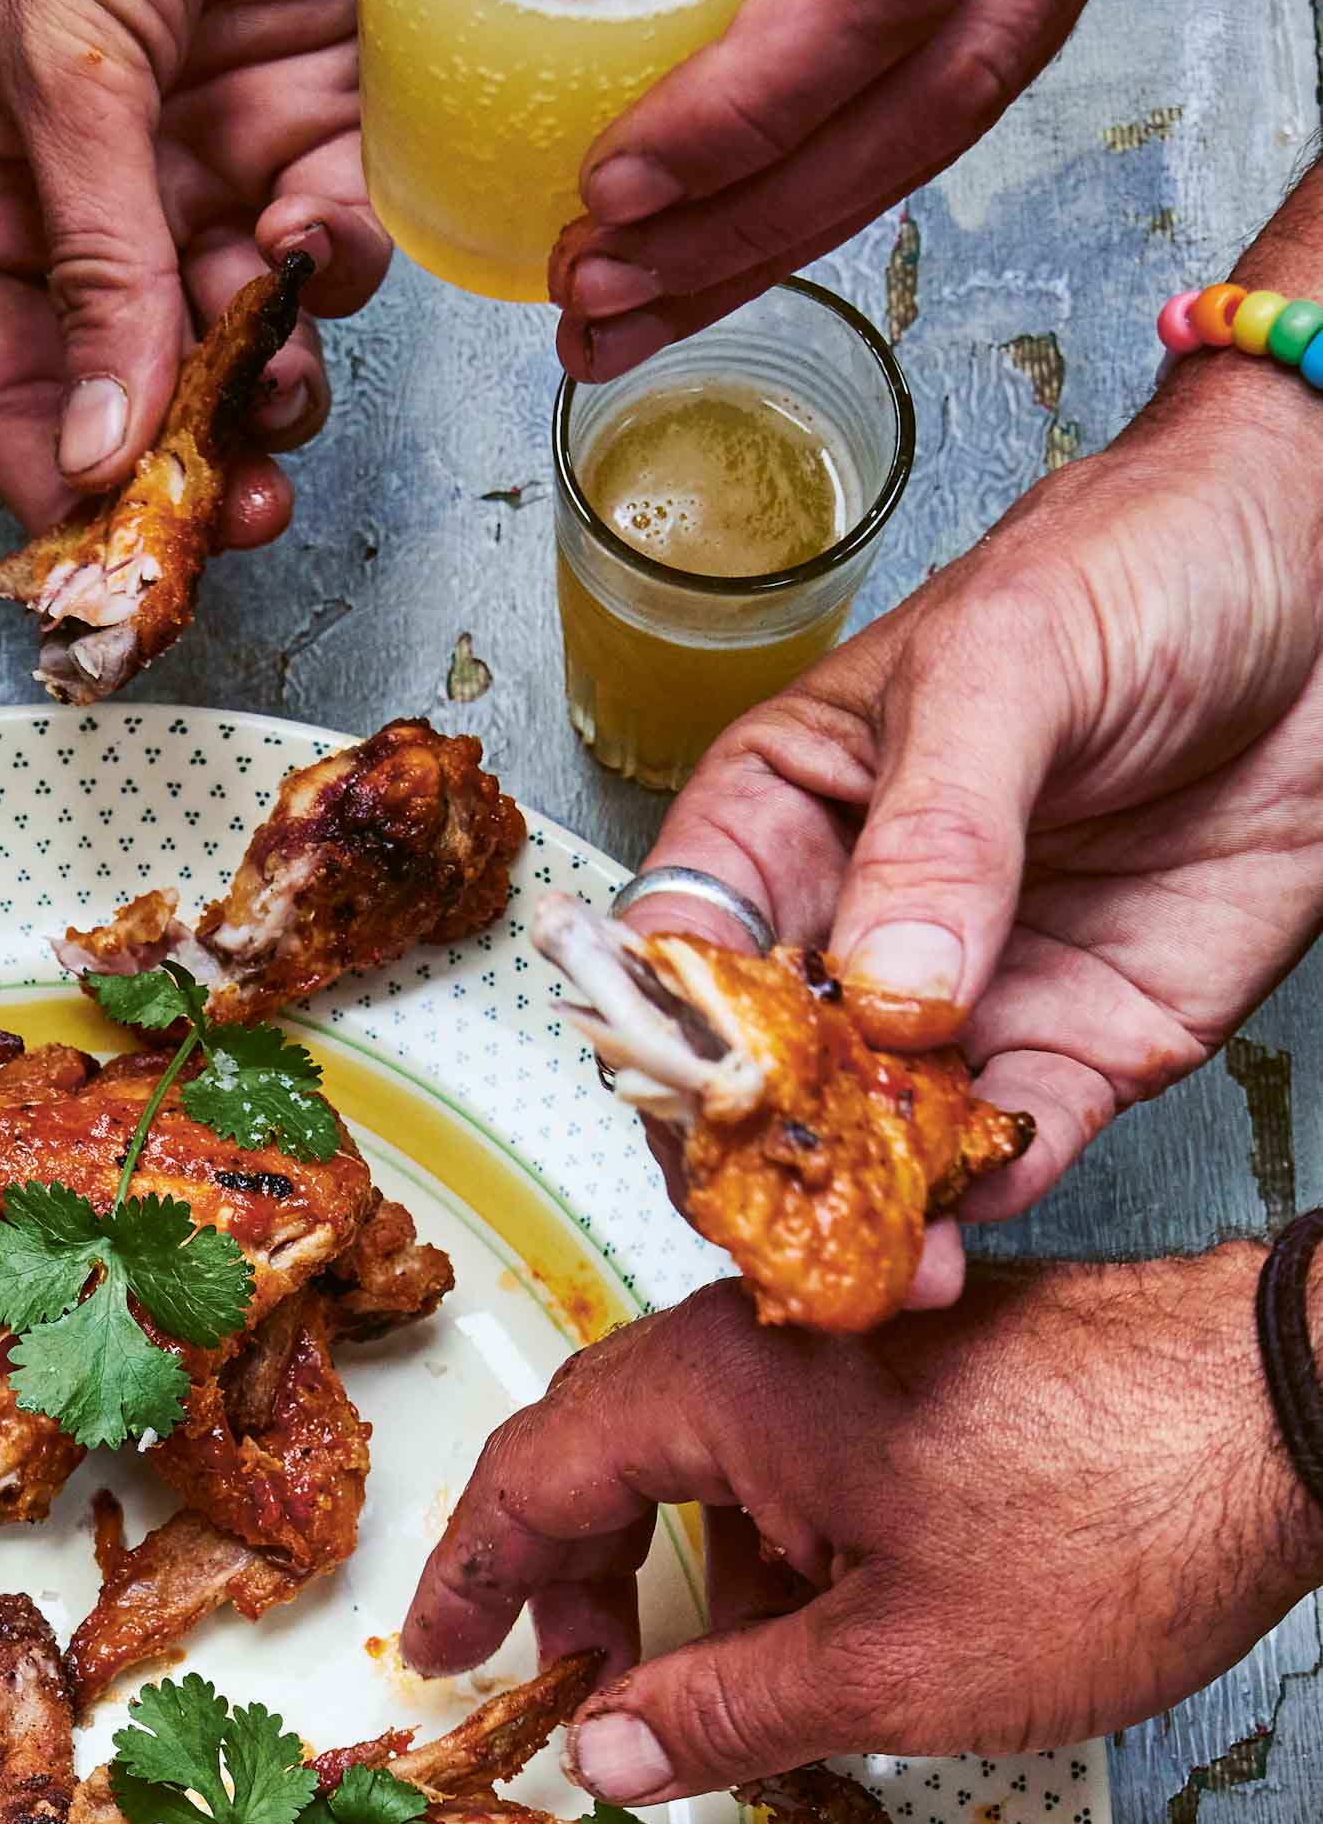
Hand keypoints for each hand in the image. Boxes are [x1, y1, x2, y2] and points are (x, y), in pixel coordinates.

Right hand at [0, 0, 386, 543]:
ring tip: (285, 385)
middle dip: (195, 458)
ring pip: (250, 334)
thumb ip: (92, 262)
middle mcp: (102, 199)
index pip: (20, 389)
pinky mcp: (317, 112)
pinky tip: (329, 244)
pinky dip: (343, 263)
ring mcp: (212, 159)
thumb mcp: (62, 67)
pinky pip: (337, 239)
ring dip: (275, 378)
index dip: (72, 486)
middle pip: (146, 387)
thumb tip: (100, 447)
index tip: (129, 560)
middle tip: (240, 508)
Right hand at [401, 1250, 1320, 1801]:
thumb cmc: (1116, 1517)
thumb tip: (611, 1750)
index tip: (446, 1653)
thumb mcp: (894, 1668)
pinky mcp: (928, 1360)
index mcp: (728, 1383)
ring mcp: (857, 1339)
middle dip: (578, 1579)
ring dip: (691, 1568)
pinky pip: (801, 1446)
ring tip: (718, 1688)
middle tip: (575, 1686)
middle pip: (609, 1450)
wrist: (1302, 1414)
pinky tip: (827, 1630)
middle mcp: (776, 1336)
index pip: (531, 1472)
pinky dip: (777, 1538)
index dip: (472, 1579)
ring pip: (713, 1453)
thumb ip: (725, 1714)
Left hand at [552, 0, 1217, 379]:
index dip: (751, 100)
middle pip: (929, 98)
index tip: (614, 178)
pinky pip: (963, 75)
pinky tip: (731, 228)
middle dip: (748, 225)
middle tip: (592, 296)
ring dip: (782, 233)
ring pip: (955, 117)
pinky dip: (838, 170)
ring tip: (630, 308)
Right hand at [609, 357, 1322, 1276]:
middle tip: (788, 1221)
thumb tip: (884, 992)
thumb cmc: (1145, 563)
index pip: (686, 949)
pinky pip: (1016, 1151)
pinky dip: (992, 1194)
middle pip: (766, 1076)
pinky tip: (975, 1213)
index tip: (710, 1089)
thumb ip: (941, 829)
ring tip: (882, 1261)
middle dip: (768, 1157)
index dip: (678, 1028)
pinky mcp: (1078, 1050)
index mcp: (787, 816)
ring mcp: (966, 1002)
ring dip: (872, 1207)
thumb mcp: (1013, 658)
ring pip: (879, 1139)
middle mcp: (857, 927)